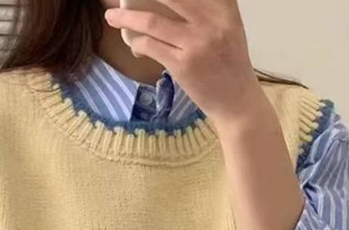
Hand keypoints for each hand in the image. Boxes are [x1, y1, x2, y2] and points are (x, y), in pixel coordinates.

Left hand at [103, 0, 264, 125]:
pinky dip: (136, 42)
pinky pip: (150, 46)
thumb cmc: (230, 65)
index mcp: (224, 8)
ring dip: (126, 18)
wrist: (237, 102)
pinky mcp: (183, 65)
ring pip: (151, 21)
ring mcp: (196, 44)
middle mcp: (211, 21)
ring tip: (111, 17)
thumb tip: (173, 3)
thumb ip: (210, 8)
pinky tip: (131, 42)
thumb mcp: (229, 27)